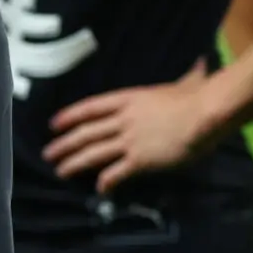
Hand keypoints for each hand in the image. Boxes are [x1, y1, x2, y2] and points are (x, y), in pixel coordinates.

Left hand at [44, 61, 216, 192]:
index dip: (70, 116)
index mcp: (128, 99)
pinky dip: (106, 181)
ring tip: (60, 171)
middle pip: (85, 133)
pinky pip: (116, 173)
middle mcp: (122, 119)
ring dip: (74, 163)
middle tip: (48, 154)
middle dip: (64, 144)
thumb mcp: (185, 82)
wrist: (205, 113)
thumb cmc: (199, 96)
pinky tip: (100, 189)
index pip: (90, 107)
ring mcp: (129, 140)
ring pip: (93, 153)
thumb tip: (201, 62)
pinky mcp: (140, 160)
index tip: (53, 124)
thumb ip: (186, 76)